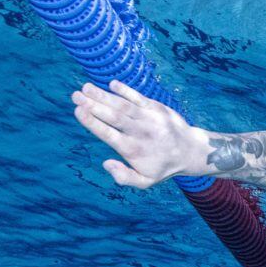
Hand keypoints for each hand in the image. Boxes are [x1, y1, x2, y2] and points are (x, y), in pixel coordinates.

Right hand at [72, 81, 200, 187]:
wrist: (190, 151)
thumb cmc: (162, 167)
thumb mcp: (145, 181)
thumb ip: (123, 177)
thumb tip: (106, 163)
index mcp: (133, 150)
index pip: (109, 134)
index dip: (93, 122)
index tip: (78, 111)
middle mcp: (141, 132)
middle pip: (114, 116)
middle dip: (93, 104)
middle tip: (75, 95)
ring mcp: (149, 118)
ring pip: (123, 104)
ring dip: (103, 95)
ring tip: (85, 87)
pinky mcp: (157, 107)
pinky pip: (139, 96)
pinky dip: (125, 90)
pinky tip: (111, 84)